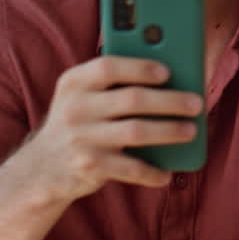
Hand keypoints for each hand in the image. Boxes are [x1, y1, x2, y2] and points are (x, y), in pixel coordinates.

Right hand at [16, 56, 200, 203]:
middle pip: (132, 99)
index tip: (168, 72)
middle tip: (197, 104)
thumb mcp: (84, 95)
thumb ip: (115, 83)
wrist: (41, 167)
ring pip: (136, 132)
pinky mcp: (89, 166)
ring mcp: (81, 138)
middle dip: (170, 101)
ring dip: (169, 131)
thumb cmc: (80, 121)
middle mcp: (75, 108)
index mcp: (75, 82)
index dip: (140, 68)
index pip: (108, 67)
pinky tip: (167, 172)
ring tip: (191, 131)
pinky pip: (130, 169)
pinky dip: (152, 172)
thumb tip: (172, 77)